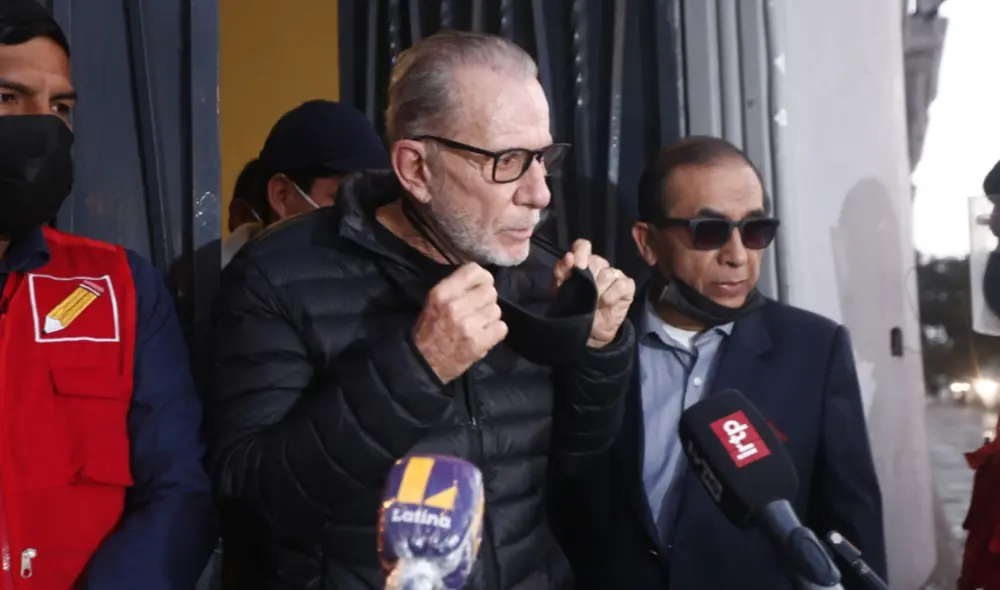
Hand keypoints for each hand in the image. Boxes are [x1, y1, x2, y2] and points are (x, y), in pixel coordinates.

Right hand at [413, 263, 507, 383]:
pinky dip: (495, 332)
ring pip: (496, 310)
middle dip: (486, 301)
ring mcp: (469, 325)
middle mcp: (455, 306)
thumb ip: (456, 288)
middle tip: (477, 310)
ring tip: (478, 325)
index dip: (483, 278)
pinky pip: (501, 327)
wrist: (424, 364)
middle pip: (490, 291)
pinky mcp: (479, 342)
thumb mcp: (434, 302)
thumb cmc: (429, 330)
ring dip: (490, 318)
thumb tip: (482, 279)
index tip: (481, 286)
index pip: (474, 271)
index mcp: (442, 293)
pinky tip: (483, 336)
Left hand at [553, 239, 634, 348]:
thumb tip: (569, 257)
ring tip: (594, 303)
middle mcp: (599, 266)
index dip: (579, 253)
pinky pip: (621, 283)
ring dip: (598, 291)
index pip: (582, 246)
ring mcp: (615, 275)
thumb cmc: (575, 309)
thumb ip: (561, 272)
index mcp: (582, 263)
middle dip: (587, 279)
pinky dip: (612, 294)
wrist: (589, 332)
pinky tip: (606, 303)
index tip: (573, 266)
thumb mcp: (561, 291)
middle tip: (583, 294)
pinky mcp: (627, 286)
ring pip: (608, 274)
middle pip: (596, 261)